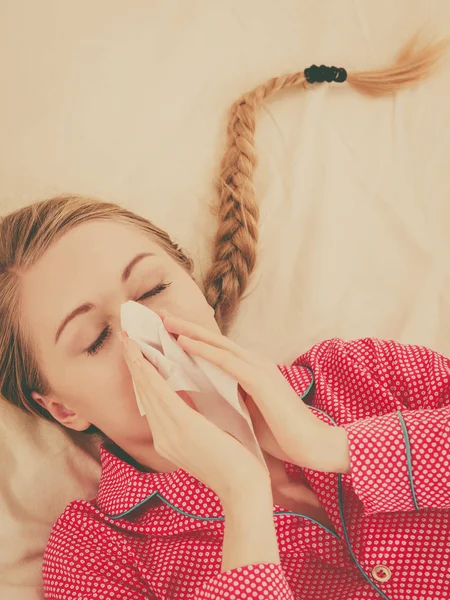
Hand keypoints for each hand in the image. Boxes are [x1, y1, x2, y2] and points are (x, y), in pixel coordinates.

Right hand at [119, 333, 271, 503]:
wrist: (244, 491)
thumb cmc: (233, 466)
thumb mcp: (207, 441)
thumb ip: (194, 422)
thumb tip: (192, 399)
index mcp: (169, 439)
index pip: (151, 402)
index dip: (142, 375)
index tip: (136, 354)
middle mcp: (163, 437)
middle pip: (144, 393)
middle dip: (134, 364)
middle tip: (124, 338)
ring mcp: (171, 433)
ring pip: (149, 390)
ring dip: (137, 362)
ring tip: (129, 340)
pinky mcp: (184, 427)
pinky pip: (163, 395)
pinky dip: (151, 374)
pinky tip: (142, 358)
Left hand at [159, 310, 349, 473]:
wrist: (313, 445)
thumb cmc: (279, 433)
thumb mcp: (244, 412)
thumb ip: (225, 399)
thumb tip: (200, 398)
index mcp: (248, 371)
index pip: (213, 350)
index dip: (188, 338)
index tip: (163, 331)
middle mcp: (252, 362)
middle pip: (212, 340)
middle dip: (184, 326)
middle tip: (158, 314)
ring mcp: (257, 368)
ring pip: (216, 344)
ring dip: (188, 331)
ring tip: (164, 320)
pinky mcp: (260, 380)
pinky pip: (226, 360)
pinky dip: (203, 350)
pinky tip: (184, 342)